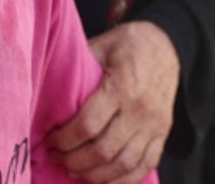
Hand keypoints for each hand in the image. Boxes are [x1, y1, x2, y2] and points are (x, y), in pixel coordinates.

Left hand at [47, 21, 178, 183]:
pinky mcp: (163, 133)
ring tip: (74, 172)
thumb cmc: (126, 44)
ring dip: (95, 175)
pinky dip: (124, 180)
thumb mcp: (100, 46)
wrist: (167, 44)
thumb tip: (47, 88)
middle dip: (74, 160)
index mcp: (121, 87)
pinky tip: (103, 181)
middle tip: (56, 158)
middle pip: (103, 150)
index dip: (65, 140)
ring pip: (123, 164)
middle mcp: (139, 110)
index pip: (88, 125)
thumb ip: (79, 68)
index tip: (49, 142)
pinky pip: (145, 165)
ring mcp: (154, 125)